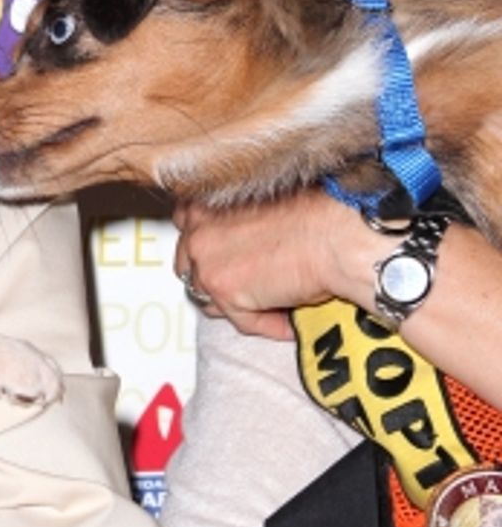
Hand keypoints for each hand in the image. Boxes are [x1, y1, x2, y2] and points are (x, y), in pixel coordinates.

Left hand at [173, 193, 366, 339]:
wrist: (337, 233)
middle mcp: (198, 232)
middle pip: (190, 267)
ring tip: (272, 304)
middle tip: (246, 285)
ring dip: (237, 304)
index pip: (187, 228)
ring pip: (209, 298)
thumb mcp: (265, 206)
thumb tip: (243, 250)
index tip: (223, 253)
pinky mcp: (225, 293)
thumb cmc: (319, 213)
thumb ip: (240, 223)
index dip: (207, 244)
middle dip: (214, 277)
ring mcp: (207, 264)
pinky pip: (242, 320)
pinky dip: (266, 324)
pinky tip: (289, 319)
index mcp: (207, 202)